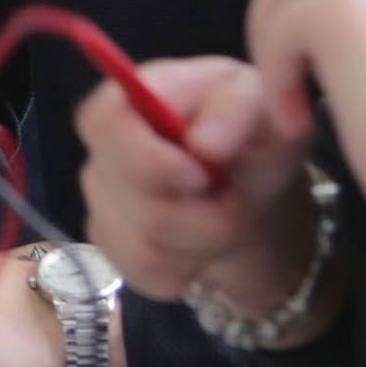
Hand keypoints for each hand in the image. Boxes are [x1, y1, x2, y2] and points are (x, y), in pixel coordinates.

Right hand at [77, 58, 321, 329]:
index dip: (146, 157)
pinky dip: (188, 265)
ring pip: (141, 244)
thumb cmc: (253, 128)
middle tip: (235, 199)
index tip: (200, 175)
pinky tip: (203, 239)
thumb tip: (204, 145)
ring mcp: (101, 196)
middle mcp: (105, 145)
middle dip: (197, 213)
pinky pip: (144, 271)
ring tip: (226, 214)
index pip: (103, 121)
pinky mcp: (110, 241)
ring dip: (202, 242)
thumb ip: (236, 109)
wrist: (251, 180)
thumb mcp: (264, 103)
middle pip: (127, 196)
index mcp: (135, 95)